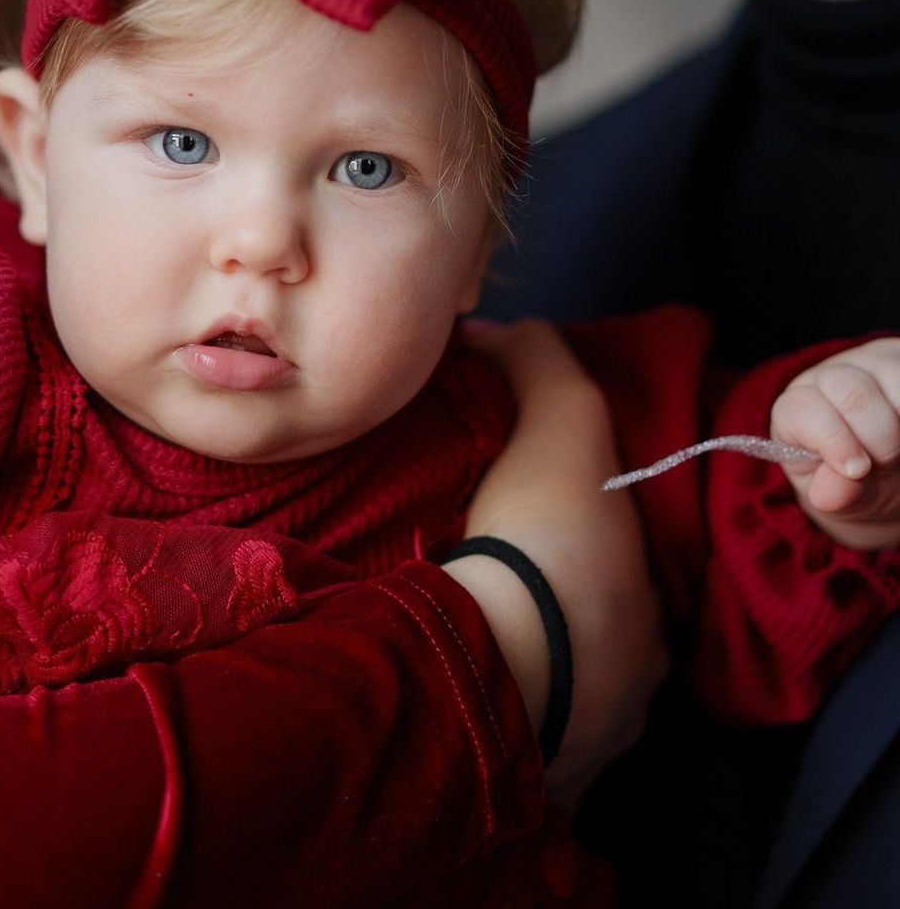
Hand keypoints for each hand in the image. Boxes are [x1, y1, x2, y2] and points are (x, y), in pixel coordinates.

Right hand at [448, 319, 666, 809]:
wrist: (504, 656)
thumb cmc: (547, 535)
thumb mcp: (562, 417)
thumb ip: (541, 360)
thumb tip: (501, 331)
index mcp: (648, 599)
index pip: (616, 551)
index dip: (570, 518)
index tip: (517, 500)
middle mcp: (634, 673)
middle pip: (586, 621)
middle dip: (543, 587)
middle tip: (478, 556)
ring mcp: (586, 730)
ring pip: (552, 679)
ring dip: (516, 645)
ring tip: (456, 611)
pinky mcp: (532, 767)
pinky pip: (514, 724)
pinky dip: (489, 691)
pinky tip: (450, 666)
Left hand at [772, 337, 899, 549]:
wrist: (893, 468)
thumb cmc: (857, 482)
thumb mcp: (843, 497)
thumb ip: (835, 494)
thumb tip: (827, 496)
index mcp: (796, 409)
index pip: (802, 409)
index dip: (832, 440)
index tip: (858, 470)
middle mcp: (827, 377)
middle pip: (851, 393)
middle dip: (880, 440)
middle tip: (888, 466)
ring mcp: (869, 363)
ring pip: (892, 378)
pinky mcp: (899, 359)